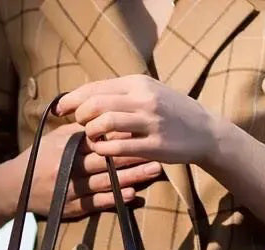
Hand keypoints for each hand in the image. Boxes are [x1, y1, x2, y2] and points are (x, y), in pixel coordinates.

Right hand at [12, 121, 163, 218]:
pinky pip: (97, 203)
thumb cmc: (38, 159)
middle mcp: (69, 168)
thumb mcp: (55, 139)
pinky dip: (116, 199)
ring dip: (132, 177)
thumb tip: (104, 112)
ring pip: (106, 182)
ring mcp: (72, 190)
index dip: (121, 135)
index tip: (142, 129)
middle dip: (133, 155)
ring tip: (154, 171)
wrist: (14, 188)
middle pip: (107, 160)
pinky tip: (133, 196)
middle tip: (158, 149)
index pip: (99, 139)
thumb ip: (78, 130)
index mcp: (67, 148)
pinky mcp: (72, 208)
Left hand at [54, 75, 219, 166]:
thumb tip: (87, 97)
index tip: (60, 108)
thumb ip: (122, 94)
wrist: (205, 131)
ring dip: (91, 133)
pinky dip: (104, 150)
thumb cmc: (171, 113)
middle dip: (80, 115)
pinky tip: (102, 152)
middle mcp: (144, 99)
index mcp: (139, 83)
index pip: (96, 87)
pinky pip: (120, 148)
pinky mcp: (155, 146)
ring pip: (106, 123)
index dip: (73, 98)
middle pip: (96, 103)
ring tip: (90, 138)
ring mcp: (150, 123)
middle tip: (78, 125)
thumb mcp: (149, 93)